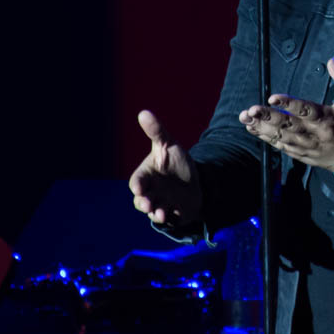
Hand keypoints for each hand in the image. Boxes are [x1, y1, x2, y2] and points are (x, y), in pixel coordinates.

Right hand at [128, 110, 201, 227]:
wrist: (195, 179)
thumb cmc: (176, 161)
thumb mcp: (168, 145)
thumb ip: (156, 131)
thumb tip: (143, 112)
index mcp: (146, 176)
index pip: (137, 181)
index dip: (137, 185)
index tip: (138, 188)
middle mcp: (151, 192)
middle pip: (141, 201)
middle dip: (143, 203)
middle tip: (148, 204)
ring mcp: (161, 204)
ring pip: (153, 213)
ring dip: (157, 214)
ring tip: (162, 213)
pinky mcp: (174, 214)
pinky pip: (170, 220)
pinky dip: (172, 219)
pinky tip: (176, 215)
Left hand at [239, 58, 333, 173]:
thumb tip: (331, 61)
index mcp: (330, 120)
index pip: (308, 111)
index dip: (290, 104)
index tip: (273, 97)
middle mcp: (317, 135)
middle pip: (290, 126)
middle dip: (269, 117)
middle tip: (252, 109)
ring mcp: (308, 147)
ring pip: (281, 137)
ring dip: (262, 128)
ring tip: (245, 118)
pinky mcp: (302, 154)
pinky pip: (281, 146)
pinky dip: (266, 138)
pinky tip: (252, 129)